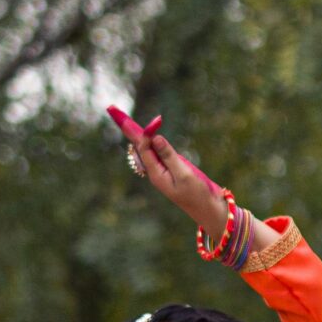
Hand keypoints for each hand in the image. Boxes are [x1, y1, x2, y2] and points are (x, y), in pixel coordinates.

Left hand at [106, 106, 231, 235]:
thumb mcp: (184, 174)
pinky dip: (150, 143)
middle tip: (113, 111)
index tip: (139, 118)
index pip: (143, 148)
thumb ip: (169, 155)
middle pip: (140, 147)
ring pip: (147, 150)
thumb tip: (154, 138)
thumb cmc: (197, 193)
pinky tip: (146, 138)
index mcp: (156, 174)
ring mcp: (163, 172)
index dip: (142, 131)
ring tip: (124, 122)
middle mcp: (156, 172)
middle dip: (130, 130)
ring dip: (137, 135)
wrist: (208, 210)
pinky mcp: (171, 171)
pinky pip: (156, 154)